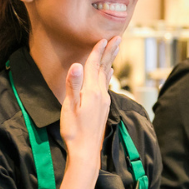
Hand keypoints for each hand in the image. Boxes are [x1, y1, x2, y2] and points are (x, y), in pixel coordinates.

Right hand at [60, 37, 119, 168]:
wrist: (85, 151)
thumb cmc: (74, 130)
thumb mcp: (70, 107)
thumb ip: (73, 85)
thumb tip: (77, 64)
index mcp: (92, 91)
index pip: (94, 66)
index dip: (97, 51)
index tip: (103, 37)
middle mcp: (100, 94)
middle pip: (105, 67)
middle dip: (110, 51)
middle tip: (118, 37)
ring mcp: (103, 101)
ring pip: (107, 75)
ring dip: (110, 61)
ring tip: (116, 49)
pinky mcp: (103, 108)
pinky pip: (106, 85)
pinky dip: (108, 75)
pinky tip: (109, 73)